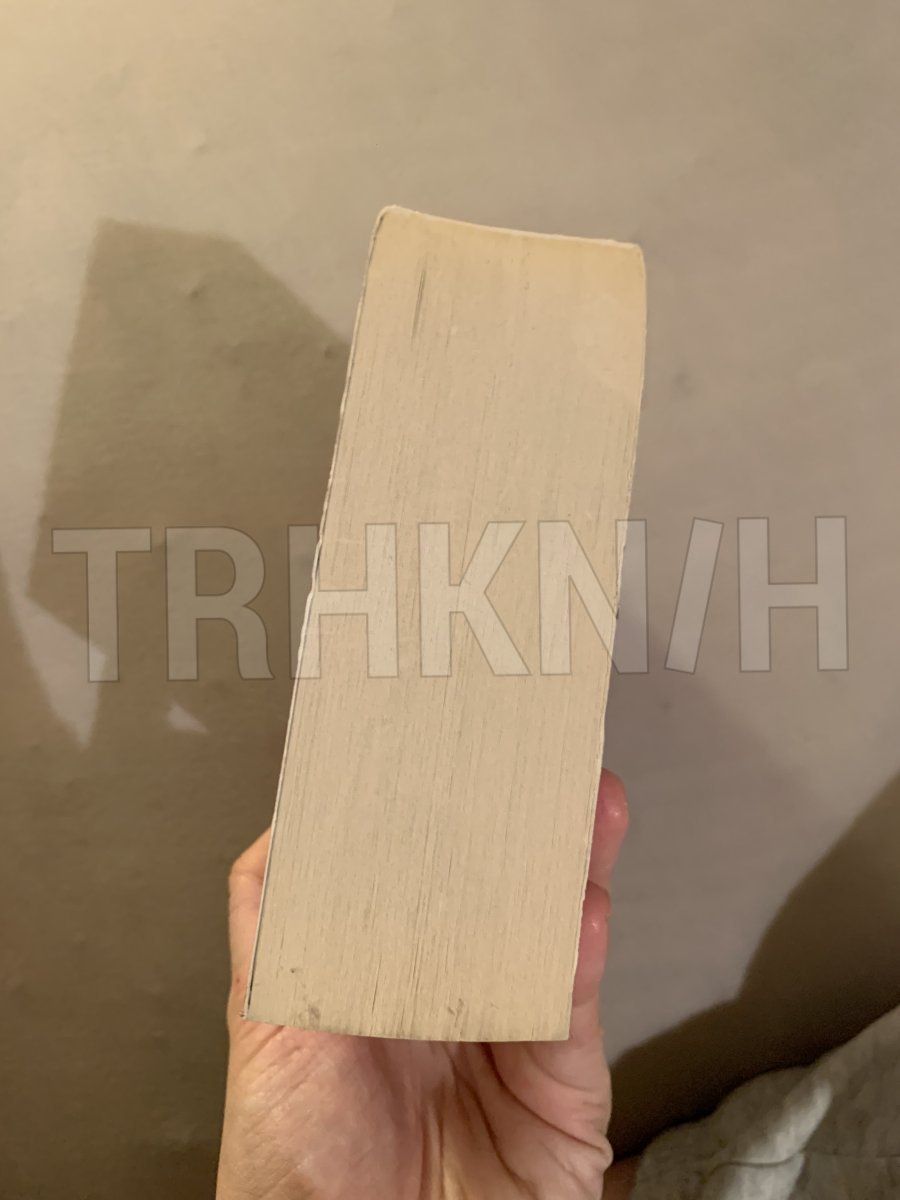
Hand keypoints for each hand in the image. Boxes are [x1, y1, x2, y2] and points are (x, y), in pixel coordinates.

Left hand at [217, 770, 628, 1199]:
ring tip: (587, 802)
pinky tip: (583, 908)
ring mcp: (508, 1029)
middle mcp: (447, 989)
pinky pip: (574, 1002)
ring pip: (547, 926)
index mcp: (378, 971)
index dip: (434, 808)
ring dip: (573, 863)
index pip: (416, 872)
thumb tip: (287, 830)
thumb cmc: (295, 1165)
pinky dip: (581, 953)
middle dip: (519, 821)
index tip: (442, 747)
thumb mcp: (266, 1027)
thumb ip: (276, 929)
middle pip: (494, 887)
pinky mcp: (561, 1079)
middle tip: (535, 756)